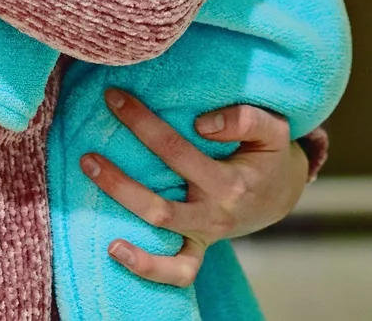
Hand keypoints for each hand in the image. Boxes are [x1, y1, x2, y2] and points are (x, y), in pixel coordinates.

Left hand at [78, 88, 309, 286]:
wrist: (284, 193)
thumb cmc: (270, 154)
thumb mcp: (273, 129)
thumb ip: (245, 118)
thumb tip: (201, 123)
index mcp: (230, 183)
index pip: (176, 151)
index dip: (142, 124)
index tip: (113, 98)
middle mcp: (215, 214)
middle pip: (160, 205)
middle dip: (120, 181)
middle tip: (87, 155)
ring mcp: (206, 235)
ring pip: (160, 231)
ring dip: (122, 208)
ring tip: (90, 183)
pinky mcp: (200, 248)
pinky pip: (177, 272)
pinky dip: (147, 268)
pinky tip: (113, 249)